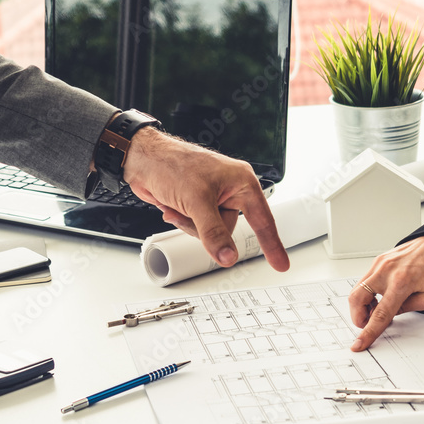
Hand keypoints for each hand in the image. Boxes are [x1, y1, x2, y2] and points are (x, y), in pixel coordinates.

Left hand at [124, 129, 289, 271]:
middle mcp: (231, 189)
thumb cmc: (171, 164)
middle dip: (207, 227)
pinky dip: (184, 221)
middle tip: (190, 211)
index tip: (281, 264)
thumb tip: (228, 256)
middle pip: (230, 229)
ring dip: (191, 224)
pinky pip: (199, 227)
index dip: (272, 244)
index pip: (263, 219)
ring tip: (178, 206)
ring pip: (212, 231)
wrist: (142, 159)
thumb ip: (214, 232)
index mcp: (241, 181)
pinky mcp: (198, 204)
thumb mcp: (196, 201)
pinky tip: (173, 207)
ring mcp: (214, 198)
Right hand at [348, 235, 423, 350]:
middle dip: (358, 317)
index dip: (368, 332)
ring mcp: (380, 263)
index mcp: (402, 282)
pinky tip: (381, 298)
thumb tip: (389, 315)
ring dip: (363, 305)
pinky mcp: (379, 260)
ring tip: (378, 309)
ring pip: (357, 289)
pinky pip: (365, 280)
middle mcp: (386, 270)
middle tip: (368, 324)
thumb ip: (407, 308)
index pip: (379, 314)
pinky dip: (367, 293)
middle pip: (357, 299)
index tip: (360, 344)